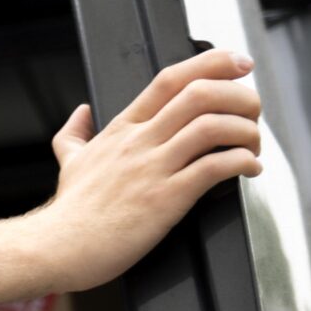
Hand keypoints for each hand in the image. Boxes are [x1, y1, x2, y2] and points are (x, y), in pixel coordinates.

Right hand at [28, 46, 263, 291]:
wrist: (56, 247)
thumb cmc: (69, 212)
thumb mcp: (69, 162)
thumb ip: (75, 135)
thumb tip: (79, 114)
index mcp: (123, 129)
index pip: (170, 79)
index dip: (212, 63)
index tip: (238, 63)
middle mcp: (140, 142)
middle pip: (199, 94)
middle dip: (240, 95)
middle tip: (254, 110)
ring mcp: (152, 169)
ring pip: (212, 127)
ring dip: (246, 131)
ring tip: (254, 145)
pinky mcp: (166, 199)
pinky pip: (214, 168)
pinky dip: (242, 163)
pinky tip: (249, 169)